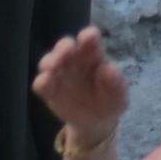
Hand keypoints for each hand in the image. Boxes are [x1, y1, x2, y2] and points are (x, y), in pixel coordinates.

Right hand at [30, 28, 127, 143]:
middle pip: (65, 46)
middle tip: (66, 50)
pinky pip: (41, 84)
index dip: (88, 36)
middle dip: (64, 46)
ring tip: (52, 66)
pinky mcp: (49, 91)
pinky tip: (45, 82)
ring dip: (49, 61)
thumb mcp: (119, 95)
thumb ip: (116, 82)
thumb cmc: (111, 101)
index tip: (89, 36)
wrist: (97, 123)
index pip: (90, 40)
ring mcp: (60, 75)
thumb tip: (110, 68)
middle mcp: (74, 61)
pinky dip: (41, 81)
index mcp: (94, 56)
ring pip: (49, 61)